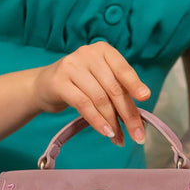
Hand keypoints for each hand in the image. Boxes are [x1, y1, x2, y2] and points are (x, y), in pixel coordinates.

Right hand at [31, 41, 150, 144]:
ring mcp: (72, 66)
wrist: (44, 85)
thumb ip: (119, 92)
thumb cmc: (80, 84)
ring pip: (100, 98)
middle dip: (128, 114)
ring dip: (112, 122)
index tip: (146, 98)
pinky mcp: (59, 82)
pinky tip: (105, 132)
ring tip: (119, 138)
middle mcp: (88, 54)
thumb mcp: (101, 81)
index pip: (123, 69)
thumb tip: (139, 120)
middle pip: (114, 88)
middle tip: (137, 135)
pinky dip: (97, 121)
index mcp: (103, 50)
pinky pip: (83, 104)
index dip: (135, 84)